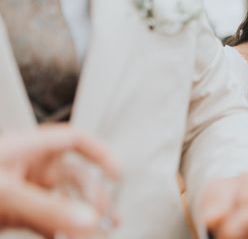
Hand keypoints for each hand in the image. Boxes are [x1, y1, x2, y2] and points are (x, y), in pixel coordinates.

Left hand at [0, 125, 119, 236]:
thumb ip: (47, 207)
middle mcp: (26, 166)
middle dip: (94, 196)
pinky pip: (47, 221)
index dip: (100, 153)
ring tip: (94, 232)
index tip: (117, 172)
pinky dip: (61, 230)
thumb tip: (86, 218)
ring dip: (80, 217)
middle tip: (107, 215)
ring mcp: (21, 191)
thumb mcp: (7, 193)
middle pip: (74, 176)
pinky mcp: (13, 215)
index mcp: (26, 147)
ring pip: (63, 201)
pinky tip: (70, 236)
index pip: (74, 140)